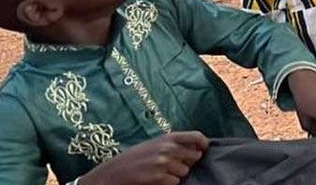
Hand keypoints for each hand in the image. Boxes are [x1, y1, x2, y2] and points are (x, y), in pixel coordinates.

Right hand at [80, 132, 207, 184]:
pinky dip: (168, 183)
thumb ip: (172, 144)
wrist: (112, 173)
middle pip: (194, 157)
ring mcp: (163, 163)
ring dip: (176, 175)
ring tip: (160, 173)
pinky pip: (175, 182)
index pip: (196, 136)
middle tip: (174, 166)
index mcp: (167, 137)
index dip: (203, 144)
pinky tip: (156, 180)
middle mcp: (167, 148)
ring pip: (185, 172)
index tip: (203, 150)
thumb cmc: (133, 158)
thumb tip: (194, 149)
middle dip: (188, 163)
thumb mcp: (153, 145)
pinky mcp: (159, 177)